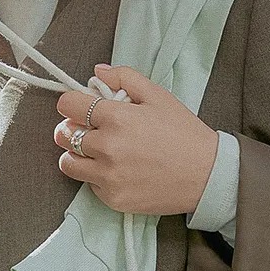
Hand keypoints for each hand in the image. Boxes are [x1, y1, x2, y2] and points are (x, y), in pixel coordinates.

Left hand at [53, 63, 219, 215]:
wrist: (207, 176)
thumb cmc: (184, 134)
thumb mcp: (159, 96)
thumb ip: (124, 78)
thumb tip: (97, 72)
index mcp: (116, 118)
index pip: (68, 105)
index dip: (72, 103)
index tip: (79, 106)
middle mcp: (107, 148)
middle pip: (62, 134)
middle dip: (72, 127)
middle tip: (88, 129)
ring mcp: (107, 176)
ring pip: (68, 163)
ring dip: (76, 154)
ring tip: (97, 151)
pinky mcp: (112, 198)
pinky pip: (88, 184)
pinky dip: (96, 176)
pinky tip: (118, 170)